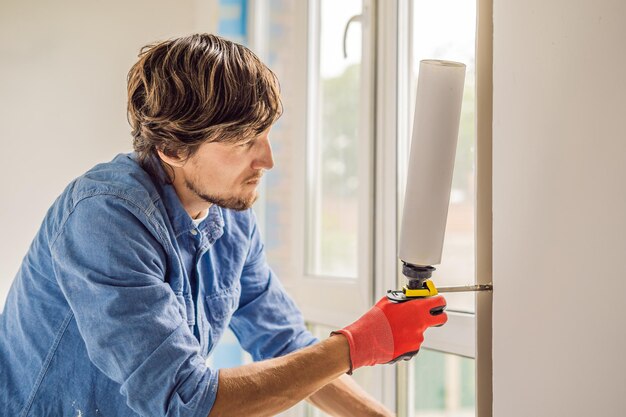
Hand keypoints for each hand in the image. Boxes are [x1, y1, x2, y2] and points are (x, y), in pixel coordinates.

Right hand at [332, 295, 446, 372]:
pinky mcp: (413, 350)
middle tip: (428, 316)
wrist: (365, 341)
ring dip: (412, 330)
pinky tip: (393, 338)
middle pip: (441, 319)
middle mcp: (420, 324)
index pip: (439, 302)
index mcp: (416, 309)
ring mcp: (418, 338)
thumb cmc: (374, 320)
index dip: (439, 301)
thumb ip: (403, 301)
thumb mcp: (388, 302)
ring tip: (395, 329)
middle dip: (437, 317)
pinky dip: (406, 340)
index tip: (436, 302)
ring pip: (421, 331)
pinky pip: (413, 342)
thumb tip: (409, 299)